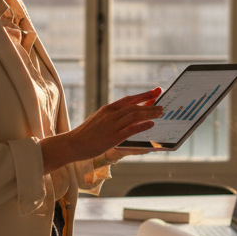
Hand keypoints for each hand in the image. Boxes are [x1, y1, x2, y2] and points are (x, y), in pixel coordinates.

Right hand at [42, 88, 162, 172]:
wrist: (73, 144)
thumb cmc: (87, 134)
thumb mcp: (100, 120)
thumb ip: (115, 117)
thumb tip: (131, 115)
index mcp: (108, 109)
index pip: (130, 99)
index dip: (144, 95)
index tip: (156, 91)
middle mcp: (111, 114)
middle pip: (135, 106)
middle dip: (151, 104)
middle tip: (163, 104)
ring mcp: (112, 125)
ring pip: (135, 115)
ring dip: (150, 113)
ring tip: (160, 113)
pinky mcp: (112, 137)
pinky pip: (130, 129)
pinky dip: (142, 125)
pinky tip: (151, 124)